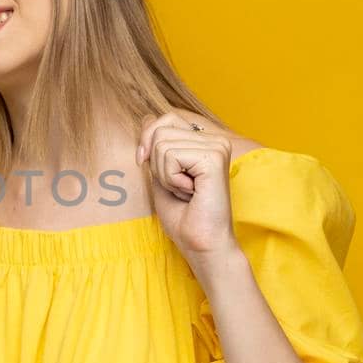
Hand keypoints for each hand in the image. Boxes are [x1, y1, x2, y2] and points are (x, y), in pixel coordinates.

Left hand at [134, 112, 239, 263]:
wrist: (201, 243)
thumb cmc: (183, 216)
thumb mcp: (161, 174)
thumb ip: (156, 147)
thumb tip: (146, 119)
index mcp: (206, 142)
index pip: (166, 119)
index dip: (148, 139)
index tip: (145, 162)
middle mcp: (215, 140)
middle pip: (160, 131)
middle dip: (158, 165)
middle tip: (179, 187)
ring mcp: (217, 146)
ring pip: (162, 144)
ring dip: (165, 175)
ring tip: (186, 191)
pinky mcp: (214, 157)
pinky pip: (171, 156)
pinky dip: (171, 179)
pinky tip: (191, 192)